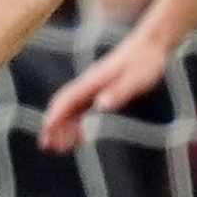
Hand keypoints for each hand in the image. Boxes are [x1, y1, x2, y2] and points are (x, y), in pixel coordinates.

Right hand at [37, 25, 172, 155]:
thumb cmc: (145, 63)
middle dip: (53, 126)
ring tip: (61, 149)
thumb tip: (101, 106)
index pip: (66, 99)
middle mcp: (87, 85)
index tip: (46, 130)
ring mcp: (91, 88)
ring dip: (63, 128)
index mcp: (92, 82)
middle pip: (63, 106)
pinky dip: (76, 124)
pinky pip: (81, 110)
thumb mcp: (135, 80)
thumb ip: (118, 93)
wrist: (149, 47)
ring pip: (70, 110)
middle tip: (47, 147)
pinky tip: (83, 138)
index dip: (56, 115)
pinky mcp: (99, 90)